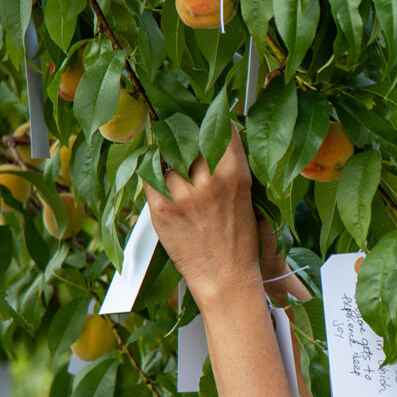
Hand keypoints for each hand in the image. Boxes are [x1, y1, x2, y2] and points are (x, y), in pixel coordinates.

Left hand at [143, 126, 261, 307]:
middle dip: (185, 134)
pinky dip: (151, 173)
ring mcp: (184, 196)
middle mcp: (209, 182)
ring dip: (166, 155)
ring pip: (166, 157)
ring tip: (168, 158)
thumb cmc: (239, 242)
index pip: (220, 129)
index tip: (204, 117)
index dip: (210, 120)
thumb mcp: (247, 198)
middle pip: (190, 138)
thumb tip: (217, 139)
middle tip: (180, 132)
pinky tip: (157, 175)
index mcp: (235, 175)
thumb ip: (232, 167)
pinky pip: (149, 178)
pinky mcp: (162, 211)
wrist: (226, 279)